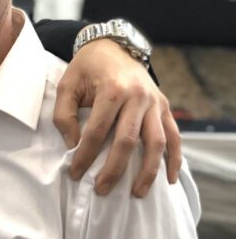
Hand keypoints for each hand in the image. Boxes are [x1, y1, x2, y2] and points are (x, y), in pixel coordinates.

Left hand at [53, 39, 180, 197]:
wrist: (114, 45)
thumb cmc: (87, 68)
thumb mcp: (67, 86)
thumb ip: (64, 116)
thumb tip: (73, 146)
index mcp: (112, 90)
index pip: (98, 132)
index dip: (85, 155)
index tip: (75, 173)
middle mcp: (138, 96)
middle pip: (128, 141)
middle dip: (114, 170)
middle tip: (102, 190)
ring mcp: (155, 102)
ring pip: (156, 142)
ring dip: (148, 170)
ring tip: (138, 193)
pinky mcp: (164, 106)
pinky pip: (174, 135)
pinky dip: (175, 158)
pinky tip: (169, 178)